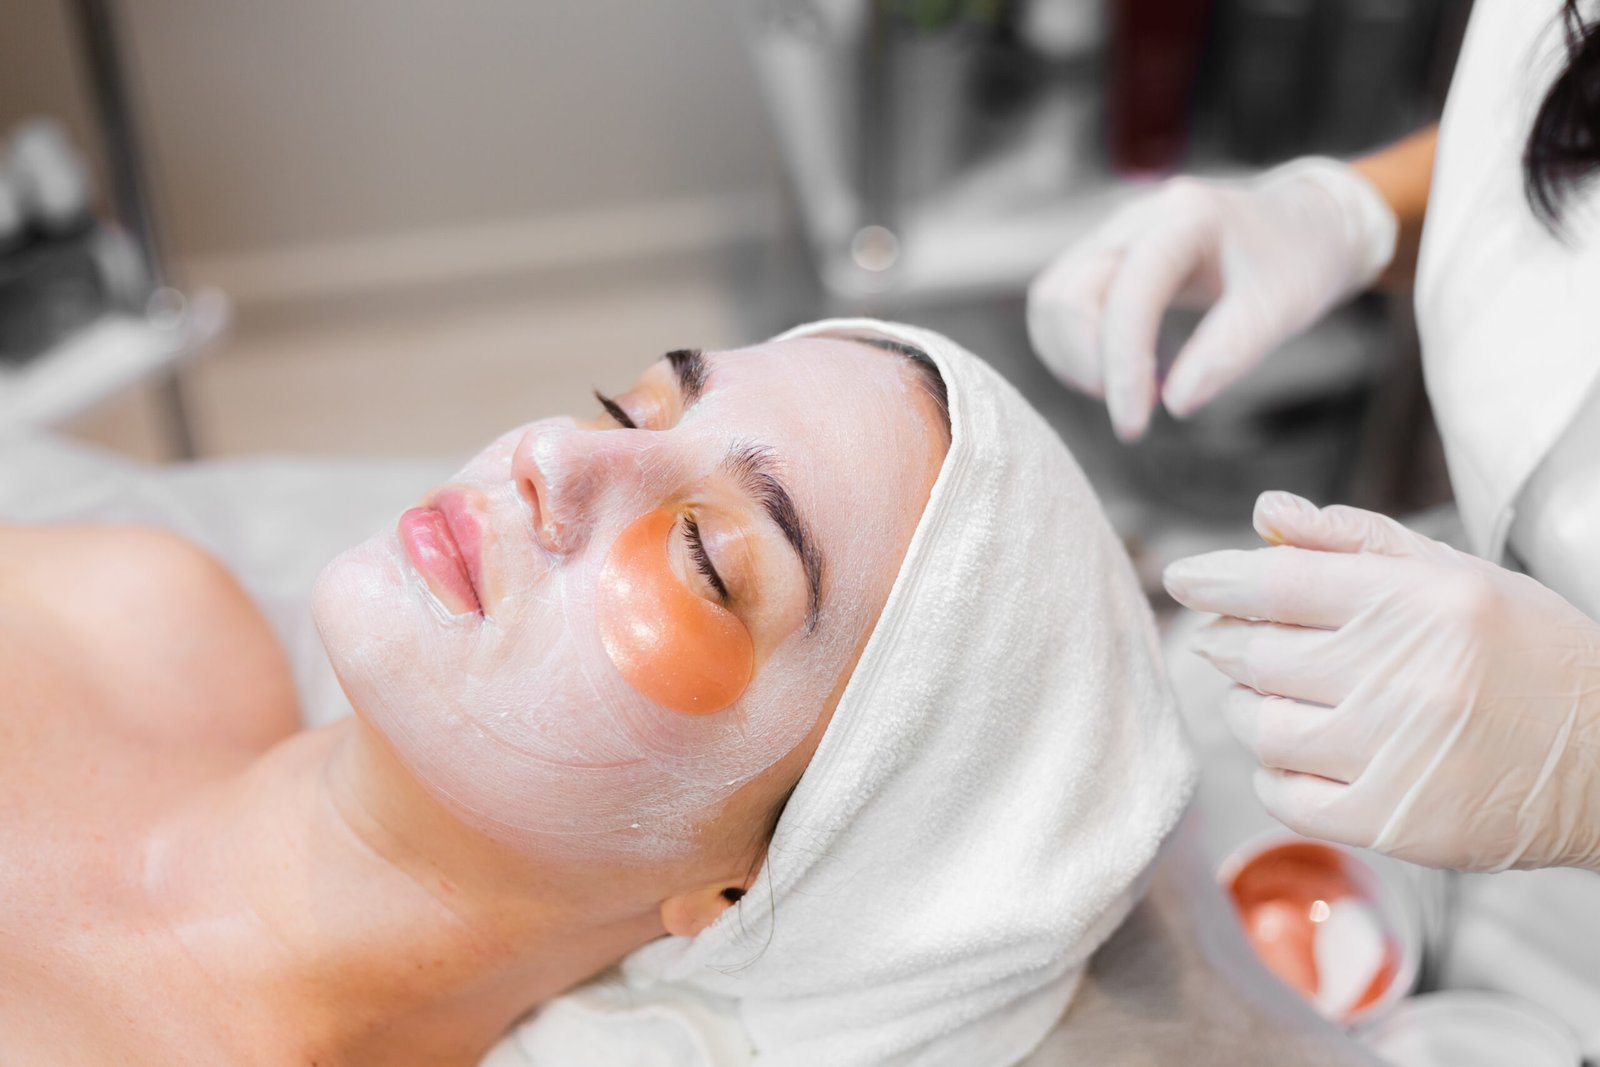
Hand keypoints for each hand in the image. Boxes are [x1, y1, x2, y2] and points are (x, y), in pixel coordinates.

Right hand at [1026, 159, 1396, 440]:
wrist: (1299, 226)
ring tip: (1125, 390)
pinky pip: (1057, 305)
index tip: (1134, 425)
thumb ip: (1228, 353)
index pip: (1129, 292)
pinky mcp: (1100, 258)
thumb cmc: (1295, 265)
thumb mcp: (1280, 309)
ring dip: (1072, 358)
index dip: (1121, 365)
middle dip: (1088, 365)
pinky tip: (1119, 371)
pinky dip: (1072, 349)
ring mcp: (1111, 236)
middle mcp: (1136, 220)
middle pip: (1068, 294)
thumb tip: (1175, 404)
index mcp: (1186, 218)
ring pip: (1050, 300)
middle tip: (1133, 410)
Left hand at [1163, 491, 1599, 873]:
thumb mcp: (1456, 574)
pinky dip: (1275, 774)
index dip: (1216, 579)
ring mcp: (1396, 754)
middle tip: (1241, 643)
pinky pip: (1283, 796)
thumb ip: (1352, 540)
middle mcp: (1405, 675)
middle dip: (1234, 644)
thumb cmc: (1529, 654)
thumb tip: (1264, 516)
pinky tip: (1305, 756)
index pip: (1279, 583)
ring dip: (1252, 709)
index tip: (1185, 579)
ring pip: (1261, 725)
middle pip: (1258, 654)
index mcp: (1420, 602)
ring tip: (1284, 698)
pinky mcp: (1393, 821)